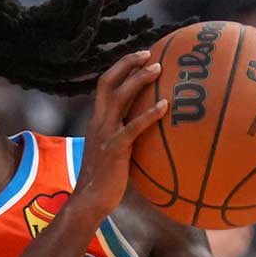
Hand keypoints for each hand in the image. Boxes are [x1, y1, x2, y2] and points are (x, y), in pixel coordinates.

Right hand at [74, 50, 167, 216]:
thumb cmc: (105, 182)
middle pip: (108, 83)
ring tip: (159, 68)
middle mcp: (98, 123)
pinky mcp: (116, 149)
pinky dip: (150, 114)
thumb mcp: (113, 154)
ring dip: (139, 80)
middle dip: (127, 64)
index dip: (120, 69)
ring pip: (119, 97)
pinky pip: (134, 126)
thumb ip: (125, 139)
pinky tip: (166, 106)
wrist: (89, 202)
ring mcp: (105, 134)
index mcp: (97, 122)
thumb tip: (146, 134)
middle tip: (149, 53)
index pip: (104, 87)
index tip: (139, 57)